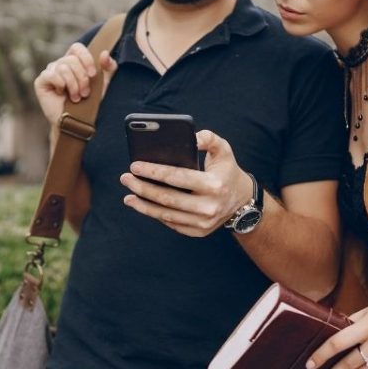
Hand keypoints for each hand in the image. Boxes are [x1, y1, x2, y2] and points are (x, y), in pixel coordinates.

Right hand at [33, 42, 116, 125]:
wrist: (77, 122)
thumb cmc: (89, 103)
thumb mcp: (103, 84)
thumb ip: (108, 67)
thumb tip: (105, 53)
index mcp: (73, 61)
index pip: (77, 48)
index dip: (86, 58)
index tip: (93, 74)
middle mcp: (60, 64)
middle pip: (71, 60)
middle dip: (82, 78)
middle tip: (85, 93)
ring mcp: (49, 72)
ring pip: (63, 68)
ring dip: (73, 85)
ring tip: (76, 97)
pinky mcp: (41, 82)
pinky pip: (51, 75)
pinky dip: (60, 84)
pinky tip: (62, 94)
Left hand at [119, 130, 254, 236]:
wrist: (242, 200)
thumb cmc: (227, 170)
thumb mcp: (223, 149)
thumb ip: (208, 138)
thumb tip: (190, 137)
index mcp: (214, 185)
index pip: (178, 177)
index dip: (154, 172)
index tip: (134, 165)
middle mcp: (209, 206)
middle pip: (167, 198)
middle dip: (142, 188)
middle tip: (125, 179)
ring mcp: (204, 222)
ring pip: (166, 215)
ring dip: (143, 205)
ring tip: (128, 195)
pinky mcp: (198, 232)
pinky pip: (171, 223)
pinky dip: (154, 214)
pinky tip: (142, 205)